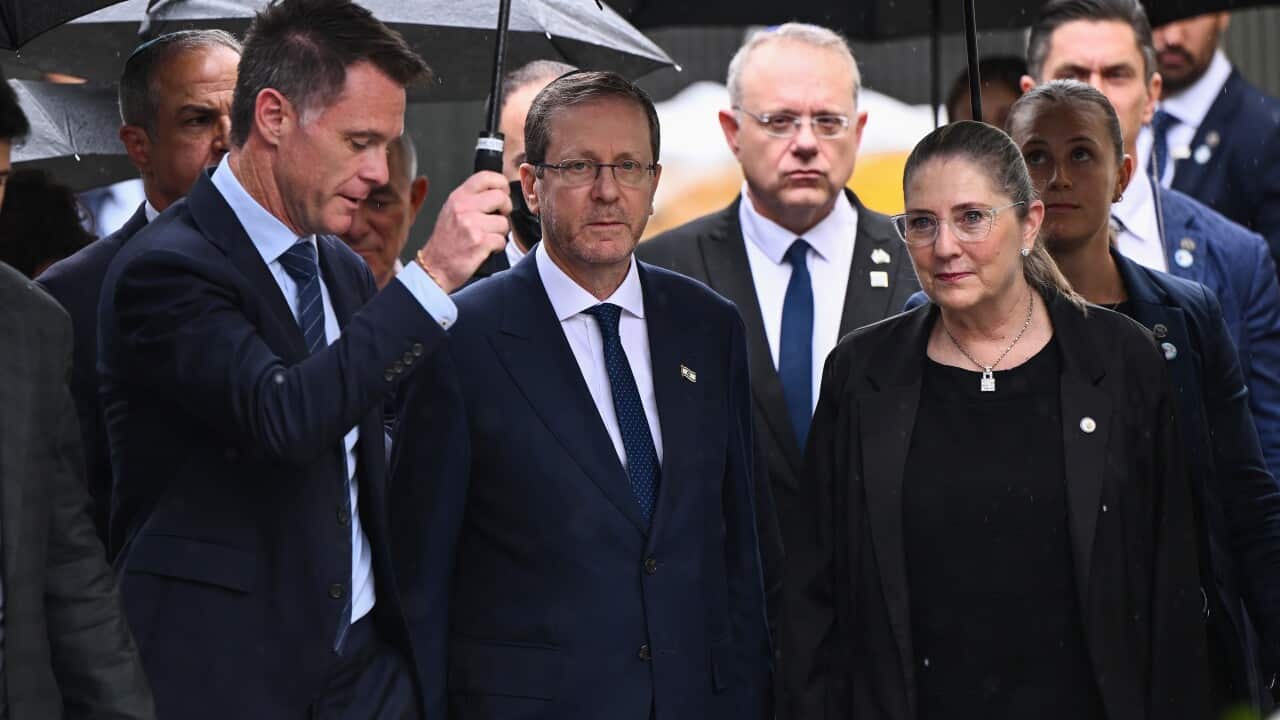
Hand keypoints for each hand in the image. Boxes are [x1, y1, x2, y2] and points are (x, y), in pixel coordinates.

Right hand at [417, 171, 511, 292]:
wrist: (435, 266)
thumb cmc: (445, 241)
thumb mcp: (451, 211)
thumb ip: (471, 198)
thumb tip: (498, 191)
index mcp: (458, 197)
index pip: (486, 177)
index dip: (501, 184)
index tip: (503, 193)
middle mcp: (464, 208)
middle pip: (501, 197)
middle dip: (506, 209)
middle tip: (499, 217)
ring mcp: (471, 225)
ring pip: (504, 222)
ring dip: (500, 232)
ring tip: (487, 237)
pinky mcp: (479, 242)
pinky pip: (502, 240)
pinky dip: (498, 246)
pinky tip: (486, 248)